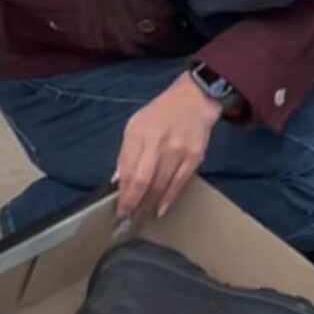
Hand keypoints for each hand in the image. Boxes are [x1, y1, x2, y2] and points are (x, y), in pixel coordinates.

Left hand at [114, 78, 223, 219]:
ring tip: (141, 213)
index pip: (127, 169)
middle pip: (142, 180)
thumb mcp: (136, 125)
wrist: (194, 99)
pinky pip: (179, 183)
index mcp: (139, 133)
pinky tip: (160, 209)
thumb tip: (119, 180)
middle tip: (127, 215)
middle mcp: (157, 142)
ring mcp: (178, 151)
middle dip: (132, 202)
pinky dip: (168, 199)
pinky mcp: (194, 157)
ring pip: (160, 185)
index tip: (118, 206)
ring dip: (149, 203)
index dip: (122, 191)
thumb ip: (127, 152)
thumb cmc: (161, 113)